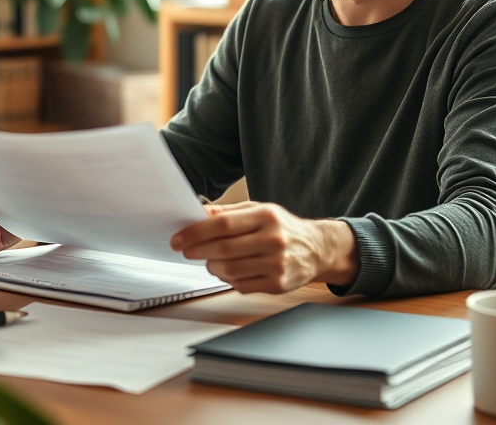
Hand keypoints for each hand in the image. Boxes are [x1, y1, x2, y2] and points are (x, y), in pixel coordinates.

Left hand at [170, 201, 357, 293]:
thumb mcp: (259, 210)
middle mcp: (273, 239)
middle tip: (186, 250)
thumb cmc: (283, 227)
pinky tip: (228, 270)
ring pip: (229, 270)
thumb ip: (229, 212)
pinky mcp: (277, 284)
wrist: (317, 249)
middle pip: (223, 249)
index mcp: (267, 216)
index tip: (179, 238)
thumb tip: (199, 213)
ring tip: (209, 260)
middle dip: (197, 250)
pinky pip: (240, 285)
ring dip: (211, 266)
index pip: (223, 224)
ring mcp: (276, 264)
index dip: (196, 232)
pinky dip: (227, 279)